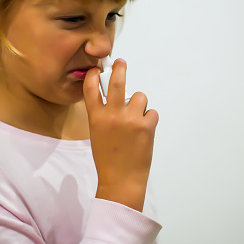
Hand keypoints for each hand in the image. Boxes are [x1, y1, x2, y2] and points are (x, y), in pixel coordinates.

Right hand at [83, 59, 158, 211]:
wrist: (121, 180)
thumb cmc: (108, 158)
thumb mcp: (97, 133)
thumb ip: (102, 115)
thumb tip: (114, 98)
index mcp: (96, 118)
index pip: (91, 88)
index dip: (94, 75)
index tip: (97, 70)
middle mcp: (112, 115)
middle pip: (117, 81)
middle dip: (119, 68)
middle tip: (121, 63)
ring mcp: (130, 119)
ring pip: (140, 96)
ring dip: (140, 104)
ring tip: (136, 120)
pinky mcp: (147, 126)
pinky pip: (152, 112)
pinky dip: (149, 120)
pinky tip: (144, 132)